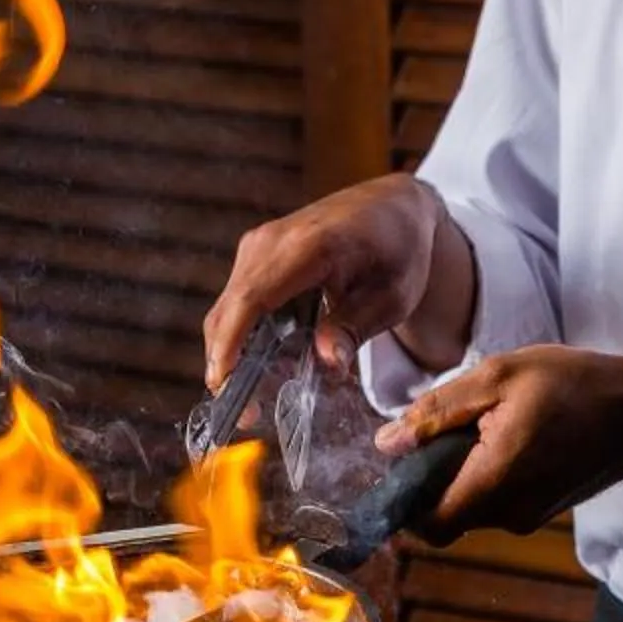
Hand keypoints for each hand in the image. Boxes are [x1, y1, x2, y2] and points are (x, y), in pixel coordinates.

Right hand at [204, 174, 470, 389]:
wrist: (393, 205)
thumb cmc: (399, 251)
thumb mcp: (393, 297)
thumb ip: (356, 328)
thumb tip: (327, 364)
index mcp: (309, 247)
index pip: (254, 298)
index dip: (232, 343)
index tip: (223, 383)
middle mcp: (273, 240)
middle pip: (230, 309)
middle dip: (226, 364)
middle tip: (243, 415)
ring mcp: (260, 243)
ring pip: (228, 307)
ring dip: (231, 353)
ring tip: (251, 400)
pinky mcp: (256, 252)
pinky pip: (237, 299)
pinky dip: (240, 335)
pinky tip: (259, 367)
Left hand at [376, 346, 622, 543]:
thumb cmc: (575, 385)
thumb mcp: (498, 377)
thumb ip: (438, 412)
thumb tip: (387, 443)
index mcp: (493, 482)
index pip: (425, 524)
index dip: (403, 499)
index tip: (405, 458)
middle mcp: (509, 513)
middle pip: (444, 515)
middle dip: (434, 476)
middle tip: (452, 424)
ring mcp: (528, 516)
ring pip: (470, 506)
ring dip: (463, 471)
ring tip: (491, 420)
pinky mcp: (542, 510)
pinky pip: (497, 500)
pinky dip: (490, 472)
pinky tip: (512, 432)